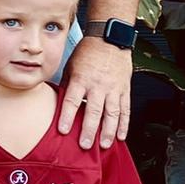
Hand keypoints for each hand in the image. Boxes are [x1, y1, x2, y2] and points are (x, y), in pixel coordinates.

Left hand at [58, 35, 132, 149]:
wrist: (109, 38)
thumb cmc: (87, 52)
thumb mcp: (70, 66)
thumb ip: (67, 86)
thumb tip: (59, 103)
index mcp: (81, 79)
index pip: (72, 100)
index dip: (66, 116)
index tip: (62, 130)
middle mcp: (98, 85)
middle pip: (93, 111)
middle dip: (89, 130)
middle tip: (84, 145)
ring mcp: (113, 88)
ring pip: (112, 113)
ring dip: (108, 131)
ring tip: (104, 145)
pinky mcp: (124, 89)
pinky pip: (125, 109)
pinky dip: (124, 124)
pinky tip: (120, 136)